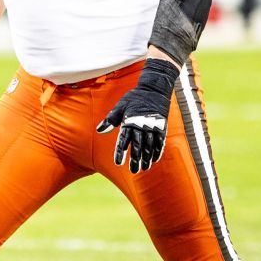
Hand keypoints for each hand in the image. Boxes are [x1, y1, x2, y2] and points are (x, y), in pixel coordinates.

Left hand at [96, 59, 178, 173]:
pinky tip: (154, 159)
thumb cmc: (134, 98)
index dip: (120, 152)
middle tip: (133, 170)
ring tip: (144, 168)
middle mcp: (141, 125)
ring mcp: (153, 126)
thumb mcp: (120, 106)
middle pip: (138, 146)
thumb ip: (110, 119)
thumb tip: (99, 130)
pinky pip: (160, 141)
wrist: (154, 89)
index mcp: (130, 121)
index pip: (123, 140)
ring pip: (150, 146)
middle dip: (135, 159)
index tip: (118, 163)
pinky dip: (157, 151)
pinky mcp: (162, 126)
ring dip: (147, 158)